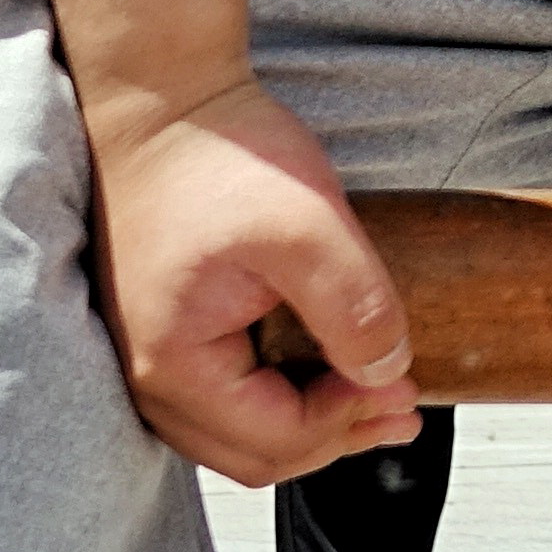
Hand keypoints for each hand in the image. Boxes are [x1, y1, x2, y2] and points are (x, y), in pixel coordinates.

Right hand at [88, 79, 422, 484]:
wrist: (161, 98)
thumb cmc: (217, 153)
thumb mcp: (309, 229)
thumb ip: (353, 309)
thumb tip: (384, 374)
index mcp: (174, 363)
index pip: (277, 439)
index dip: (351, 423)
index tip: (405, 388)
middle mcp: (146, 373)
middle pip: (251, 453)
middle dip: (336, 437)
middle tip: (403, 409)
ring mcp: (148, 353)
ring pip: (234, 431)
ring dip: (308, 421)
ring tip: (374, 397)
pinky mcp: (162, 329)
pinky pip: (222, 394)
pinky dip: (276, 396)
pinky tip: (321, 370)